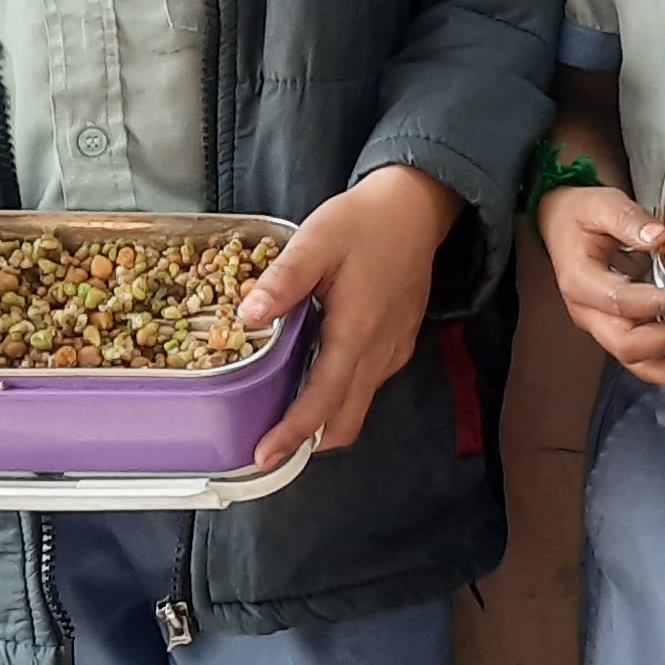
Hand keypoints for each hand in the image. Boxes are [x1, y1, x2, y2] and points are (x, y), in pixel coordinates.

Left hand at [242, 163, 463, 471]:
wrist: (417, 208)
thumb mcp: (317, 239)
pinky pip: (368, 386)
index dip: (293, 432)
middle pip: (345, 421)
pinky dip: (340, 399)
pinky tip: (313, 379)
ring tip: (283, 418)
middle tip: (267, 448)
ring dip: (324, 422)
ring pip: (358, 407)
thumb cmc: (364, 221)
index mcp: (357, 330)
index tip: (264, 456)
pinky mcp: (399, 344)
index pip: (322, 398)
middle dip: (308, 443)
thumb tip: (247, 316)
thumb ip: (283, 279)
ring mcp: (393, 351)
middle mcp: (380, 352)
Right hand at [539, 179, 664, 386]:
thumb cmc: (579, 215)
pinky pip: (646, 359)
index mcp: (580, 282)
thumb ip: (629, 219)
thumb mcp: (601, 204)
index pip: (620, 303)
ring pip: (637, 362)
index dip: (659, 304)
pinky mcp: (619, 330)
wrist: (560, 224)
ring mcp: (603, 326)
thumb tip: (658, 236)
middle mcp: (589, 313)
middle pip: (627, 345)